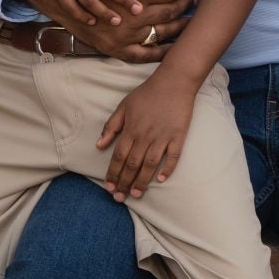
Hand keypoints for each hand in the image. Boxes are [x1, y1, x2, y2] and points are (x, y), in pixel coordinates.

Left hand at [97, 68, 195, 199]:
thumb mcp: (124, 106)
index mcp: (131, 129)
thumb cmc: (148, 92)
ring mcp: (163, 137)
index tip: (109, 187)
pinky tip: (161, 180)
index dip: (113, 174)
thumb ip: (111, 126)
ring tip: (136, 194)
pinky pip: (173, 156)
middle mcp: (145, 136)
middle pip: (132, 164)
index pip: (119, 157)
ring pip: (150, 164)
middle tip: (120, 197)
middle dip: (124, 183)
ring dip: (142, 181)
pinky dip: (167, 169)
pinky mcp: (178, 136)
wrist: (174, 81)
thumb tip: (99, 145)